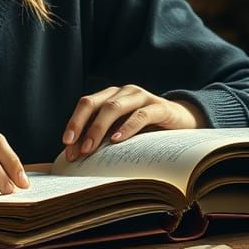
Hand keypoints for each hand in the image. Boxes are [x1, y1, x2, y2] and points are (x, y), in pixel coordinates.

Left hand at [61, 85, 205, 161]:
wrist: (183, 122)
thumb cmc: (147, 129)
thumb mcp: (122, 131)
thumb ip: (103, 138)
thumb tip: (76, 156)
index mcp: (110, 96)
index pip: (86, 105)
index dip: (74, 123)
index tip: (66, 145)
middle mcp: (122, 92)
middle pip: (94, 104)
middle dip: (81, 126)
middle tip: (73, 148)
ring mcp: (141, 97)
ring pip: (113, 107)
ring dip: (98, 129)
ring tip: (89, 148)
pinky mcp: (159, 107)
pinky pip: (140, 114)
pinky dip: (126, 127)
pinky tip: (117, 140)